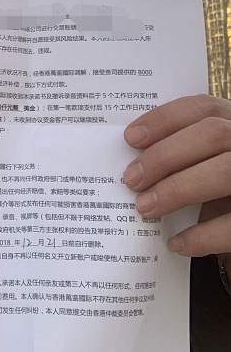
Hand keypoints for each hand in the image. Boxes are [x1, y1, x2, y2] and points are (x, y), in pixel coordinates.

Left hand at [123, 94, 230, 274]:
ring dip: (178, 190)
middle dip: (165, 156)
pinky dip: (204, 235)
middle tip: (131, 179)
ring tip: (145, 208)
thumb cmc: (218, 182)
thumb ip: (181, 153)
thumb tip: (131, 164)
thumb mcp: (207, 160)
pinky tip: (177, 243)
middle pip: (212, 134)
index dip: (164, 119)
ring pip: (225, 171)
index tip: (130, 138)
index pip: (202, 107)